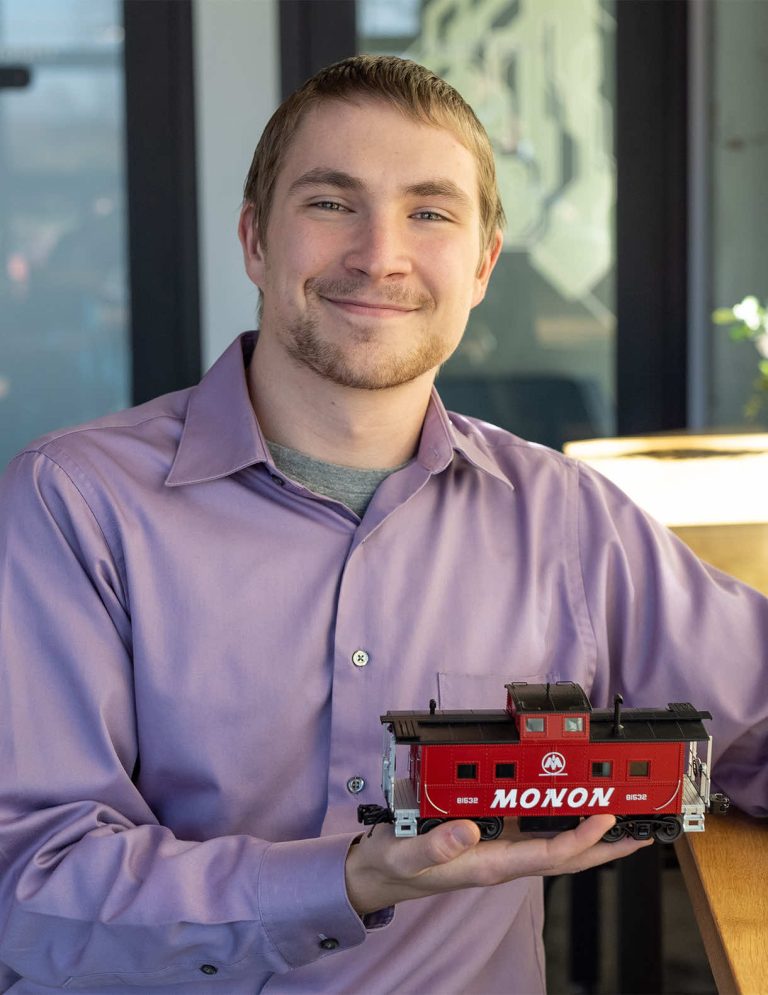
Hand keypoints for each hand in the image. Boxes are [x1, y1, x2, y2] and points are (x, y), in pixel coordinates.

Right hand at [345, 815, 650, 915]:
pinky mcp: (492, 838)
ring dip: (591, 836)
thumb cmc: (395, 862)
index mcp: (490, 864)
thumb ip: (437, 844)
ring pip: (556, 845)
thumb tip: (470, 829)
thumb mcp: (407, 852)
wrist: (380, 871)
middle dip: (607, 847)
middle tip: (642, 831)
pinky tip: (570, 810)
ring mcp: (500, 850)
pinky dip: (560, 822)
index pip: (549, 856)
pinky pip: (536, 833)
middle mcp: (503, 859)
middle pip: (567, 857)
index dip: (583, 838)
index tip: (607, 818)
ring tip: (621, 821)